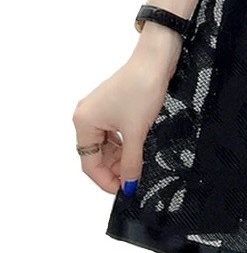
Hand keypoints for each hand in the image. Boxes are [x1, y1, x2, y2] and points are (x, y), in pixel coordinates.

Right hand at [73, 47, 177, 195]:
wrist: (156, 60)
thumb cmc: (142, 90)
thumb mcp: (137, 131)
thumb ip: (131, 162)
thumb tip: (128, 186)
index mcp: (84, 122)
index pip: (89, 163)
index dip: (105, 180)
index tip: (123, 192)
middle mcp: (87, 116)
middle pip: (96, 154)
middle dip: (114, 169)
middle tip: (134, 181)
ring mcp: (100, 110)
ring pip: (107, 144)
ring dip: (121, 157)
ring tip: (139, 168)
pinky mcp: (115, 105)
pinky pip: (115, 132)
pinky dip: (126, 144)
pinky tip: (139, 151)